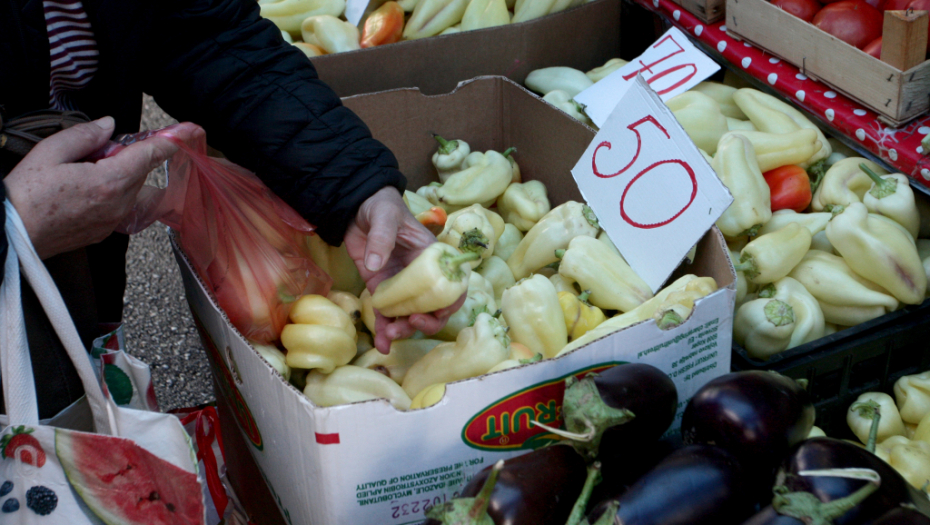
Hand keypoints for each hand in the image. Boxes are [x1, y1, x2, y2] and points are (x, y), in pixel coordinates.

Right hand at [4, 117, 201, 258]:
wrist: (11, 235)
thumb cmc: (25, 195)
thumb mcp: (50, 153)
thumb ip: (85, 136)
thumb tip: (108, 125)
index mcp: (109, 182)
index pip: (149, 155)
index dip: (169, 140)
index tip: (188, 130)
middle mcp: (119, 205)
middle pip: (140, 170)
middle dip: (127, 154)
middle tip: (94, 150)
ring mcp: (113, 221)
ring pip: (131, 188)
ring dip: (117, 173)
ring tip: (82, 172)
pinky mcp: (105, 231)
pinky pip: (120, 204)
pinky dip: (110, 191)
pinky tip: (81, 189)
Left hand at [345, 187, 464, 352]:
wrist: (355, 207)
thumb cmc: (380, 206)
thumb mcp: (385, 216)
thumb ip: (382, 237)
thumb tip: (376, 265)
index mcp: (432, 257)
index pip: (452, 283)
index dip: (451, 301)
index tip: (439, 312)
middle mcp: (420, 275)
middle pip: (433, 307)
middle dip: (426, 322)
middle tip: (411, 324)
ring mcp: (401, 285)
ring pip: (409, 315)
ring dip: (403, 329)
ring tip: (389, 335)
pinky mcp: (381, 289)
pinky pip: (385, 313)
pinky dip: (384, 330)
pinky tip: (381, 345)